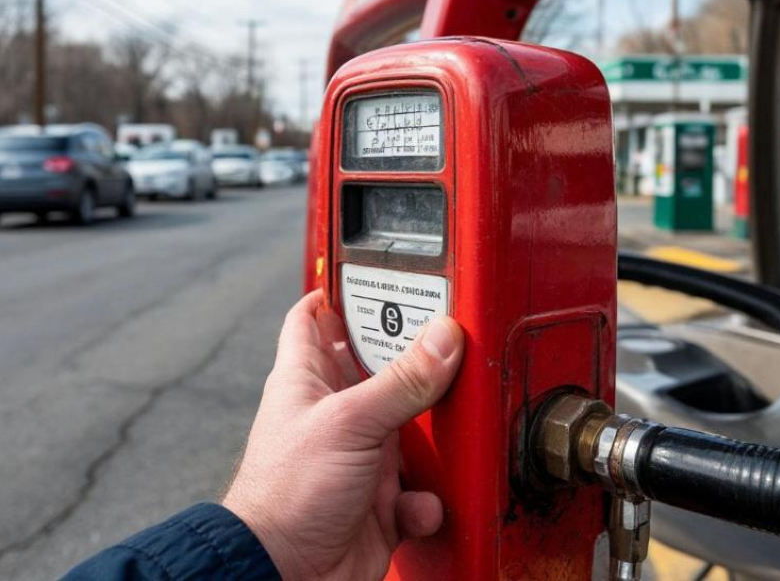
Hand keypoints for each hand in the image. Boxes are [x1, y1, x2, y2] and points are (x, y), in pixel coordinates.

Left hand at [222, 290, 463, 579]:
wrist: (285, 577)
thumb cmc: (286, 495)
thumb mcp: (350, 424)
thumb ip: (401, 381)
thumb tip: (443, 336)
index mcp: (309, 379)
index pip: (314, 318)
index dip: (338, 293)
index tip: (373, 274)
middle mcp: (336, 412)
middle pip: (379, 368)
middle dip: (413, 360)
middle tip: (446, 341)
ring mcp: (360, 456)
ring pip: (409, 427)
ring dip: (431, 436)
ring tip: (449, 427)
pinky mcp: (380, 500)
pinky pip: (419, 488)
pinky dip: (425, 498)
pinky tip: (415, 504)